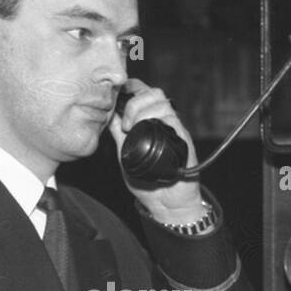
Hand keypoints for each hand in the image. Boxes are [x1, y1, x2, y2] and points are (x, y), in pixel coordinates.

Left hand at [108, 78, 205, 221]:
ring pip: (162, 104)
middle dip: (135, 101)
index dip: (133, 88)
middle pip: (154, 93)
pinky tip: (146, 135)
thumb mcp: (126, 152)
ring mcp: (175, 130)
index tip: (119, 97)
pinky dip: (158, 122)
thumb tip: (108, 116)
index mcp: (151, 120)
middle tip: (125, 123)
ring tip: (132, 129)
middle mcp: (165, 122)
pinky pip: (173, 122)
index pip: (144, 92)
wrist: (167, 202)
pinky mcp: (183, 140)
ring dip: (143, 111)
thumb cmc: (148, 180)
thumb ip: (118, 134)